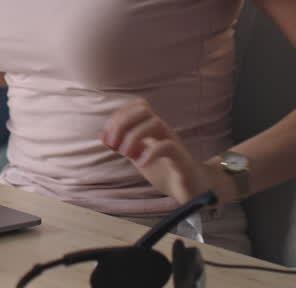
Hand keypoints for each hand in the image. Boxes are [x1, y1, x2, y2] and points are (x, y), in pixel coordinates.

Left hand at [101, 97, 217, 203]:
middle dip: (123, 123)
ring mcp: (173, 141)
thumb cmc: (165, 170)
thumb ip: (124, 146)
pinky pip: (167, 146)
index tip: (108, 137)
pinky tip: (141, 163)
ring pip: (155, 123)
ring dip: (134, 136)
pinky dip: (150, 153)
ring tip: (124, 153)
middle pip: (144, 109)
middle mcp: (163, 130)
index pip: (137, 107)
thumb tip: (102, 136)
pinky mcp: (181, 158)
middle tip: (113, 144)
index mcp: (152, 128)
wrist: (192, 189)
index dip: (119, 116)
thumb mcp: (139, 157)